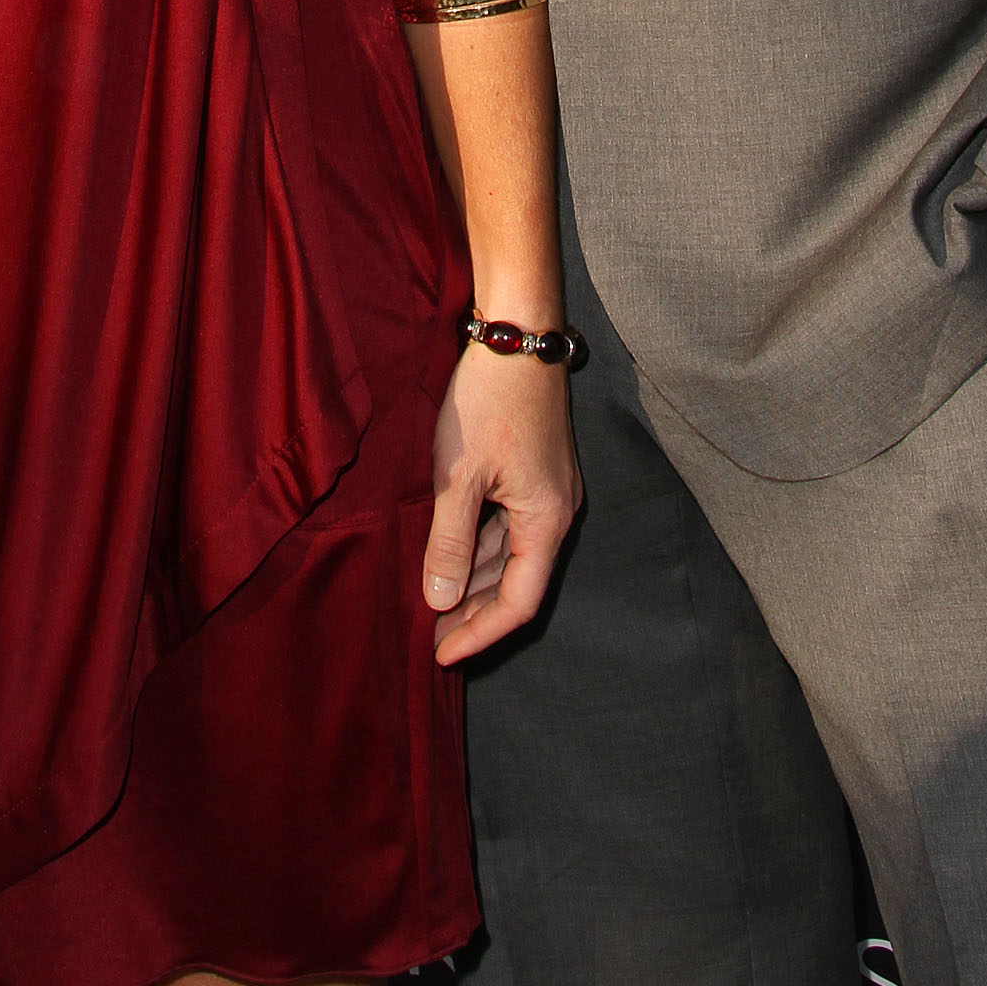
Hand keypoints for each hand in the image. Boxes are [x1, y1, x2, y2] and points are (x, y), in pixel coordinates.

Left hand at [422, 340, 581, 664]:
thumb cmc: (490, 399)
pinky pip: (507, 521)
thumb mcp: (459, 475)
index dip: (480, 633)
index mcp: (548, 519)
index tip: (440, 654)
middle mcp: (557, 509)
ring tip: (432, 598)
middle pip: (517, 580)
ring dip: (474, 577)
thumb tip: (440, 601)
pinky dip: (478, 542)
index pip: (520, 602)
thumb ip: (449, 541)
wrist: (517, 332)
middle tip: (429, 633)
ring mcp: (548, 487)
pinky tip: (447, 548)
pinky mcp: (534, 466)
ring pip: (510, 551)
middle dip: (474, 610)